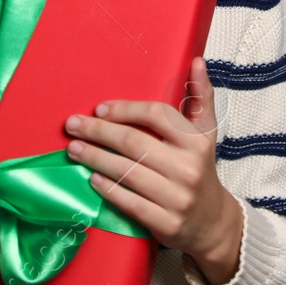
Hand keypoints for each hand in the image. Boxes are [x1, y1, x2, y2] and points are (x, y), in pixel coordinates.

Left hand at [63, 56, 244, 284]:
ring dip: (95, 158)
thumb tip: (196, 61)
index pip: (156, 115)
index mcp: (196, 141)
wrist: (213, 222)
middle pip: (134, 143)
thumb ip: (201, 97)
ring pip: (127, 172)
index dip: (125, 110)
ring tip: (73, 149)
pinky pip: (130, 202)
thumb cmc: (200, 169)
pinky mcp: (166, 223)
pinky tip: (92, 178)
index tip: (99, 109)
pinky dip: (108, 189)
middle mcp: (188, 168)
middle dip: (98, 132)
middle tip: (72, 124)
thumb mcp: (206, 133)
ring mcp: (177, 197)